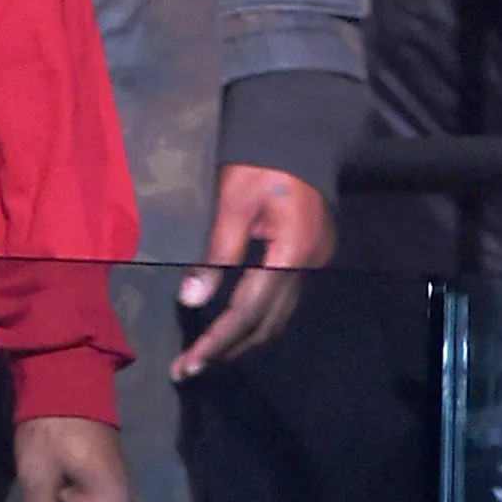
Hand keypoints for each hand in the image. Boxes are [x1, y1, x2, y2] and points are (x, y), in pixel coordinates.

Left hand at [171, 164, 334, 380]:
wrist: (299, 132)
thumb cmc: (260, 161)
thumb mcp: (233, 201)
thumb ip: (217, 252)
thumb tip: (191, 299)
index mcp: (291, 253)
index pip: (249, 310)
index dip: (217, 340)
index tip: (188, 364)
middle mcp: (307, 267)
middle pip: (266, 324)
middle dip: (226, 349)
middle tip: (188, 369)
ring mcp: (313, 264)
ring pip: (277, 318)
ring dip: (242, 339)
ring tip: (205, 355)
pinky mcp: (308, 258)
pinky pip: (281, 301)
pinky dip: (256, 318)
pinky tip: (233, 323)